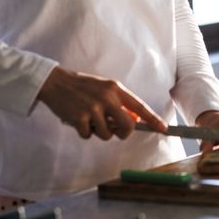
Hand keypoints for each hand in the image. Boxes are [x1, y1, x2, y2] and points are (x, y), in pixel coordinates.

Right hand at [36, 66, 166, 139]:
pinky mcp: (80, 117)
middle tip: (114, 130)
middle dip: (123, 133)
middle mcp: (107, 98)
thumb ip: (118, 102)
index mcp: (116, 88)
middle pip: (127, 126)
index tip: (163, 129)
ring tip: (89, 119)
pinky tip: (77, 120)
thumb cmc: (82, 87)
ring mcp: (93, 108)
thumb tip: (134, 120)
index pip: (140, 106)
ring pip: (107, 134)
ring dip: (99, 132)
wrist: (55, 82)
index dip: (153, 119)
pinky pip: (88, 135)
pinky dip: (83, 132)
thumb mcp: (104, 88)